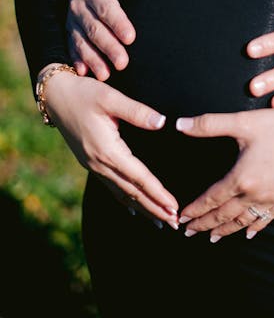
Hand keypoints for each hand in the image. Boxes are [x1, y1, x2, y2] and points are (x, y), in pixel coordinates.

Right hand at [43, 66, 178, 228]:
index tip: (175, 208)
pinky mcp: (89, 163)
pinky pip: (111, 187)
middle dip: (155, 209)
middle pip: (132, 192)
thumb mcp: (110, 97)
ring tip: (160, 222)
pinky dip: (125, 201)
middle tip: (176, 224)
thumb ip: (137, 111)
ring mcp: (93, 165)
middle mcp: (100, 163)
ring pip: (122, 193)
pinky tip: (134, 209)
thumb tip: (162, 122)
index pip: (139, 177)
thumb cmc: (83, 93)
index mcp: (107, 150)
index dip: (158, 194)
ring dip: (143, 208)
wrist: (54, 96)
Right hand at [67, 0, 137, 79]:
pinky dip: (77, 60)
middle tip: (123, 63)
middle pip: (94, 28)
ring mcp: (72, 19)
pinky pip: (71, 46)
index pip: (106, 7)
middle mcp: (78, 5)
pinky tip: (85, 73)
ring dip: (93, 59)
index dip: (118, 23)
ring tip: (106, 75)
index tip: (131, 38)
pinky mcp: (70, 29)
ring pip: (82, 41)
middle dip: (108, 47)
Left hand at [176, 108, 273, 241]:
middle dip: (205, 224)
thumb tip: (180, 124)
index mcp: (241, 178)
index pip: (212, 199)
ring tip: (213, 238)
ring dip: (226, 230)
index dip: (195, 209)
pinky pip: (267, 220)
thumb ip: (209, 124)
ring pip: (244, 222)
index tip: (182, 218)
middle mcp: (255, 194)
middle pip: (225, 215)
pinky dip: (255, 227)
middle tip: (189, 233)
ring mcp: (273, 199)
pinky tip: (249, 234)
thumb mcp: (243, 122)